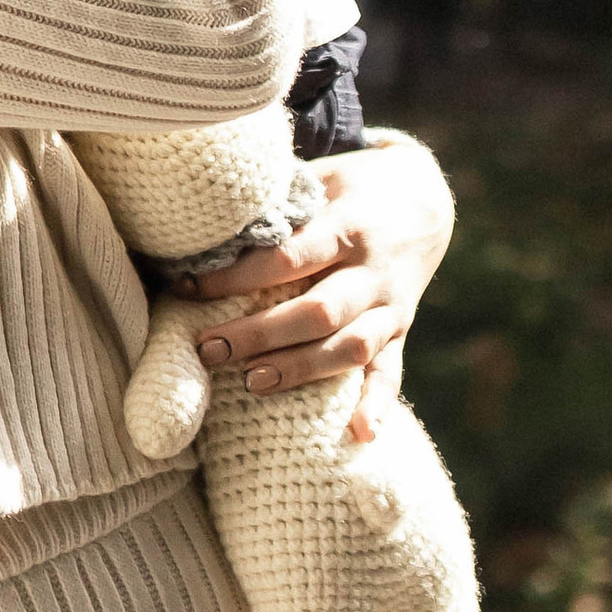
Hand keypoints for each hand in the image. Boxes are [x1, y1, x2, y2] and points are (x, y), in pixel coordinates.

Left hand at [180, 137, 453, 445]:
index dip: (237, 277)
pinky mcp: (402, 330)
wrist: (425, 196)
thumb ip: (278, 201)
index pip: (288, 257)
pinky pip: (392, 371)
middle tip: (208, 349)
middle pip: (318, 312)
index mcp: (347, 226)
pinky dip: (378, 403)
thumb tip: (206, 217)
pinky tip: (359, 434)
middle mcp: (372, 271)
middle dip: (261, 335)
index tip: (186, 285)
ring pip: (351, 347)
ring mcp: (391, 305)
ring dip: (301, 370)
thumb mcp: (321, 177)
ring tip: (252, 384)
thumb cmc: (353, 184)